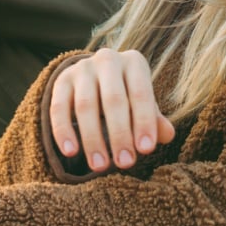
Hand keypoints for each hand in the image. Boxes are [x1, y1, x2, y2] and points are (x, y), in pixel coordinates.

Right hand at [48, 48, 175, 172]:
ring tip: (100, 166)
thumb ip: (154, 119)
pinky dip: (63, 131)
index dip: (144, 122)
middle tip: (125, 163)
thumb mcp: (142, 103)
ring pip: (85, 105)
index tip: (146, 150)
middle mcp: (108, 60)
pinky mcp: (61, 80)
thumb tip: (168, 135)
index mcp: (134, 62)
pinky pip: (58, 107)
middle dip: (120, 134)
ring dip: (93, 139)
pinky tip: (71, 152)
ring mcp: (82, 68)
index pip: (141, 93)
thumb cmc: (127, 94)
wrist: (94, 76)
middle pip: (113, 99)